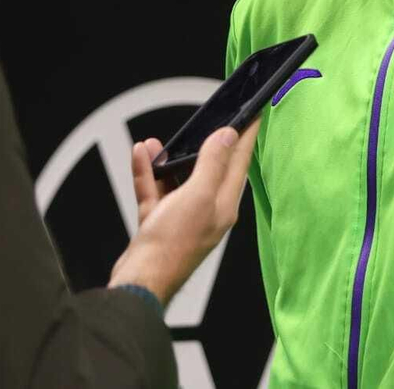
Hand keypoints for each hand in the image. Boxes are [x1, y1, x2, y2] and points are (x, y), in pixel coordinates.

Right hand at [107, 118, 259, 307]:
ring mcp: (182, 217)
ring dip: (168, 158)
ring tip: (157, 142)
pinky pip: (155, 190)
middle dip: (205, 143)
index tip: (253, 114)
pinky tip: (141, 156)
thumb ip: (213, 164)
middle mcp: (207, 210)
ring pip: (178, 178)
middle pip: (210, 168)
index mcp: (224, 204)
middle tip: (208, 120)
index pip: (239, 162)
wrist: (140, 279)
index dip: (246, 135)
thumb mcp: (198, 195)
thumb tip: (228, 137)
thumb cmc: (172, 244)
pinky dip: (148, 173)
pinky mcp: (160, 223)